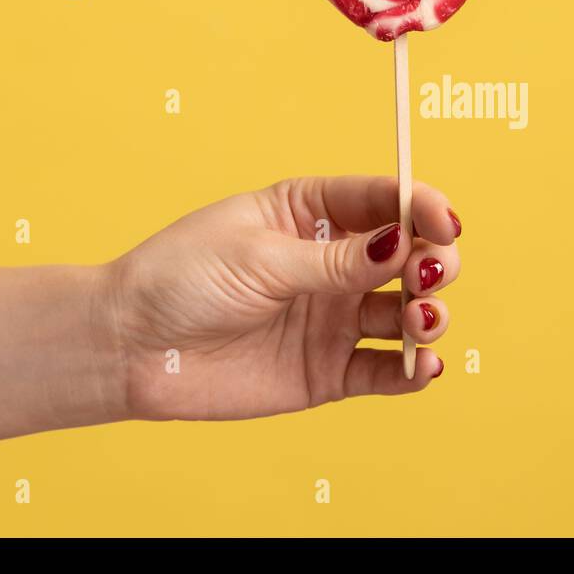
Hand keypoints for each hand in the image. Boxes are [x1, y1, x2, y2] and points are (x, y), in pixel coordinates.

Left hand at [109, 176, 461, 420]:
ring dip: (429, 315)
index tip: (444, 223)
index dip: (423, 207)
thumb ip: (334, 260)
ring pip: (407, 313)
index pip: (385, 201)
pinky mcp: (329, 371)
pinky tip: (425, 367)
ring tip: (419, 320)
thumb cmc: (180, 279)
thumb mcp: (259, 257)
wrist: (129, 349)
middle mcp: (334, 263)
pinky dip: (415, 371)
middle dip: (434, 262)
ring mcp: (334, 318)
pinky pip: (386, 371)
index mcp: (313, 213)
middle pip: (410, 256)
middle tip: (427, 276)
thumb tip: (403, 245)